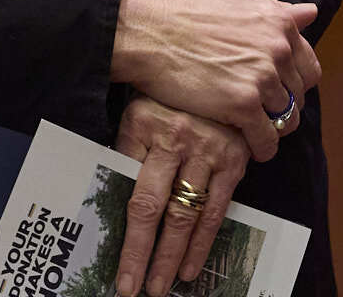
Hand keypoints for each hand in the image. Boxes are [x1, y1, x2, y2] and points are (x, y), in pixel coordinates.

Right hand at [110, 0, 321, 158]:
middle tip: (262, 114)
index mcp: (277, 23)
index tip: (279, 91)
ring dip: (273, 129)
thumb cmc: (181, 9)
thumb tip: (309, 12)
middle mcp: (277, 49)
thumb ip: (274, 11)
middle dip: (283, 106)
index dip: (295, 83)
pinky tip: (250, 149)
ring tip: (255, 132)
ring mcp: (262, 78)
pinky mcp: (242, 105)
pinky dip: (261, 148)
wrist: (146, 28)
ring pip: (285, 118)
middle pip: (298, 95)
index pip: (308, 66)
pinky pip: (266, 138)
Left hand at [112, 96, 250, 296]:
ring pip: (185, 215)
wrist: (215, 67)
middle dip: (142, 253)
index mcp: (141, 124)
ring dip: (173, 256)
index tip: (116, 266)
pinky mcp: (233, 160)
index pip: (127, 187)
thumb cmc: (165, 97)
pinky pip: (216, 210)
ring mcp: (207, 150)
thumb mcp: (136, 114)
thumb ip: (127, 152)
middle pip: (153, 207)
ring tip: (159, 286)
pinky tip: (191, 268)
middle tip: (134, 288)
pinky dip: (203, 243)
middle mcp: (175, 138)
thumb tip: (109, 200)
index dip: (122, 231)